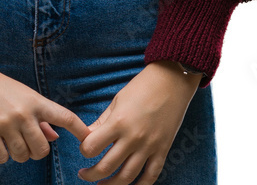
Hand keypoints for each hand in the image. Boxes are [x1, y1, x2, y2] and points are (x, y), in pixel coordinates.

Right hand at [0, 51, 90, 163]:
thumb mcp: (22, 95)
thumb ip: (39, 116)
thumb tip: (54, 137)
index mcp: (35, 100)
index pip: (65, 116)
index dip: (80, 130)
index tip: (90, 140)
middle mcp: (23, 112)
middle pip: (43, 149)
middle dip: (36, 151)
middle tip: (26, 142)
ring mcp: (5, 123)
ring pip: (22, 155)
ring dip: (17, 153)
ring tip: (8, 138)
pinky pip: (2, 158)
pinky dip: (0, 154)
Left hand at [77, 61, 200, 183]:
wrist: (172, 81)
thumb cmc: (141, 87)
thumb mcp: (117, 101)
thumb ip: (102, 122)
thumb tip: (87, 137)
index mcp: (118, 121)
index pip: (92, 146)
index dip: (84, 150)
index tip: (84, 149)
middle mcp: (133, 137)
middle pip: (106, 167)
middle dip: (91, 174)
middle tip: (84, 174)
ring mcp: (149, 146)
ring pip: (127, 177)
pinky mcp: (163, 150)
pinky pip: (151, 176)